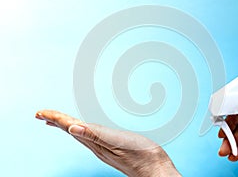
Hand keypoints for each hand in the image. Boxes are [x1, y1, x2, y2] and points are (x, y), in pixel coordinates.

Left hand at [35, 110, 180, 176]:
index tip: (40, 113)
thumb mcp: (116, 142)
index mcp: (95, 142)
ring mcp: (103, 148)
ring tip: (57, 121)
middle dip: (55, 121)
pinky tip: (84, 131)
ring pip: (79, 134)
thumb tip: (71, 127)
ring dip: (66, 125)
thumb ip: (94, 135)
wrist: (154, 168)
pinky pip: (90, 136)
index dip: (55, 118)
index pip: (70, 126)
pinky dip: (81, 130)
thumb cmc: (140, 155)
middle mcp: (96, 145)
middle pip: (70, 130)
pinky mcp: (111, 148)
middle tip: (41, 115)